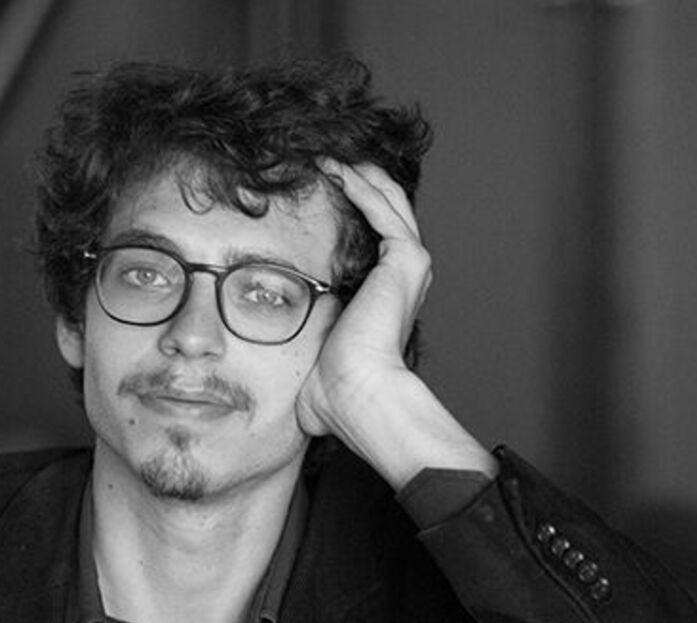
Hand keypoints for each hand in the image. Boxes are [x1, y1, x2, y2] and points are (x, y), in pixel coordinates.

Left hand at [295, 159, 432, 440]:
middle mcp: (406, 275)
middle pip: (391, 210)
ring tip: (329, 156)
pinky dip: (359, 184)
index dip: (356, 210)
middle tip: (330, 160)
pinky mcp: (406, 258)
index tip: (324, 191)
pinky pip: (382, 208)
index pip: (380, 238)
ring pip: (389, 201)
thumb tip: (286, 390)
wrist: (359, 392)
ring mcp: (410, 265)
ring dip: (359, 174)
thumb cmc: (338, 391)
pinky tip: (333, 169)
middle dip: (362, 180)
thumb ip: (310, 360)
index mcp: (390, 295)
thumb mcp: (318, 363)